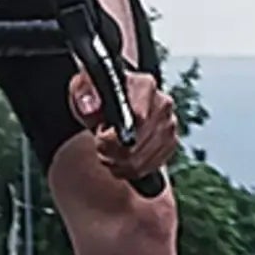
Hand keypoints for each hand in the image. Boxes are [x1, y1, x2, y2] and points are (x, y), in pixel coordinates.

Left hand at [87, 58, 180, 196]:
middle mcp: (162, 104)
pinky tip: (121, 157)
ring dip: (117, 162)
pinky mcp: (170, 144)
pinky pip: (147, 169)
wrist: (112, 103)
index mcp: (144, 85)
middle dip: (111, 151)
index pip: (137, 118)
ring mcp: (169, 125)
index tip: (99, 132)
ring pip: (139, 161)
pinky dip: (129, 169)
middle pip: (136, 144)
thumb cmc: (98, 95)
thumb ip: (84, 93)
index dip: (112, 134)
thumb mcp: (83, 88)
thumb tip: (91, 107)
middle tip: (99, 144)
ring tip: (108, 150)